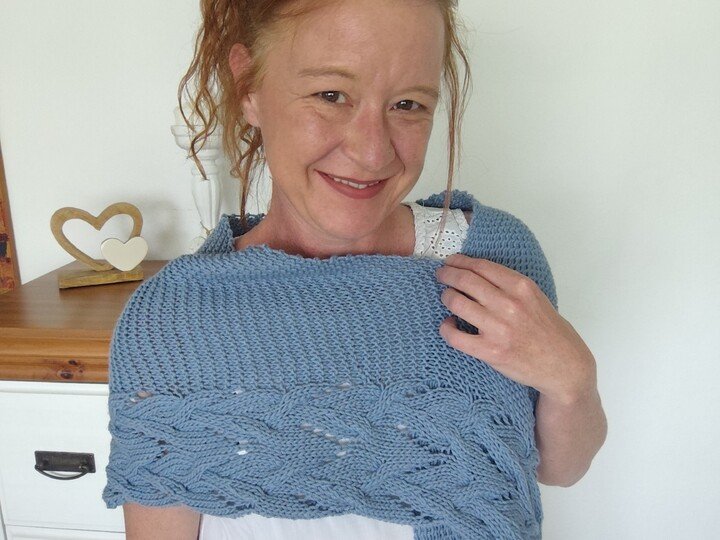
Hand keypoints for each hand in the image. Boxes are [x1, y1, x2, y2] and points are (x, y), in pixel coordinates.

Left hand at [435, 253, 596, 404]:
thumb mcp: (535, 297)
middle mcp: (509, 304)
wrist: (563, 365)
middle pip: (465, 280)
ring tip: (447, 298)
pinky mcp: (490, 351)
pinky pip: (455, 336)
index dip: (460, 261)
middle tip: (441, 275)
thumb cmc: (548, 330)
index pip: (481, 266)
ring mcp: (498, 329)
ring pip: (456, 303)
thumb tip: (475, 273)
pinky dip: (445, 328)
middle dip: (447, 274)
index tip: (451, 261)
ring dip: (446, 297)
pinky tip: (449, 324)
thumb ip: (509, 284)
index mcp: (521, 287)